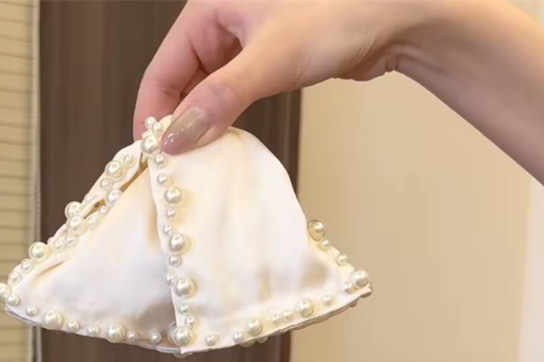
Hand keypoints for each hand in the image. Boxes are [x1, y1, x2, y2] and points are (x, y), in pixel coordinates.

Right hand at [134, 0, 430, 151]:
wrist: (393, 16)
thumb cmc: (335, 18)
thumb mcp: (268, 61)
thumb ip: (218, 100)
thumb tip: (176, 139)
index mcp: (208, 8)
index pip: (162, 69)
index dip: (153, 113)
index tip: (150, 155)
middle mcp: (219, 22)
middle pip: (179, 80)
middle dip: (176, 121)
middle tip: (173, 165)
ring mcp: (242, 41)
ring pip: (205, 89)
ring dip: (200, 122)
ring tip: (196, 160)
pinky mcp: (264, 59)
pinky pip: (230, 92)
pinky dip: (224, 117)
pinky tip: (224, 141)